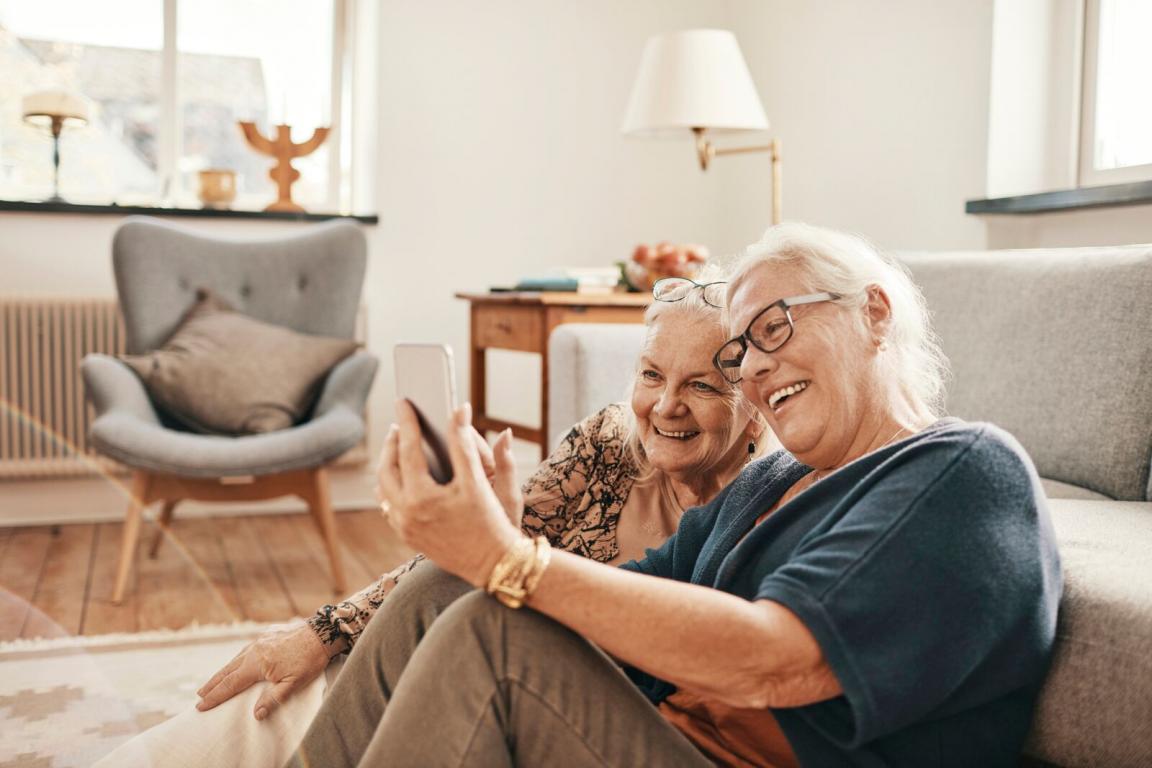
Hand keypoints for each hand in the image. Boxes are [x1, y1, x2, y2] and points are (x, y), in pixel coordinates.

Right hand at [195, 623, 330, 719]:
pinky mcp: (266, 635)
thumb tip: (256, 714)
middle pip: (227, 671)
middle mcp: (253, 651)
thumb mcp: (293, 684)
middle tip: (199, 696)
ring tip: (212, 682)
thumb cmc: (309, 660)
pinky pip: (245, 650)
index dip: (215, 696)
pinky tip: (235, 664)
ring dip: (222, 672)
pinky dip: (236, 661)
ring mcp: (259, 641)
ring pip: (235, 659)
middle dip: (212, 684)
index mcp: (257, 664)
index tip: (200, 706)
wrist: (321, 633)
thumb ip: (273, 699)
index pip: (230, 684)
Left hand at [378, 401, 521, 586]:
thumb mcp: (481, 481)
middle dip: (391, 443)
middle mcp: (406, 514)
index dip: (406, 422)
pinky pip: (390, 506)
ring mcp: (404, 528)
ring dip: (389, 464)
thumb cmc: (493, 523)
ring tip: (398, 446)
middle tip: (399, 423)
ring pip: (384, 488)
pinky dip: (391, 487)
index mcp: (422, 497)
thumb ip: (466, 443)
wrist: (496, 566)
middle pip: (387, 468)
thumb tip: (460, 410)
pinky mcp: (408, 538)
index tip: (404, 402)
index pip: (407, 450)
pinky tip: (401, 477)